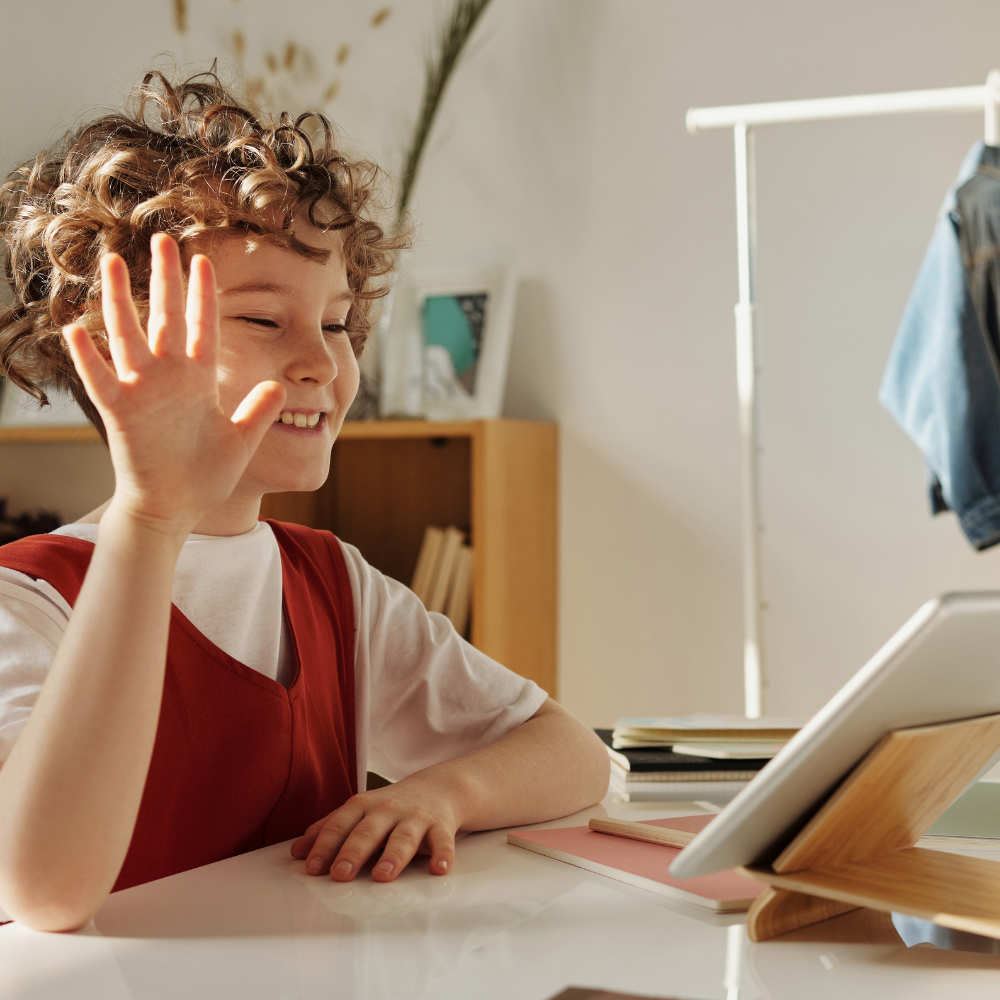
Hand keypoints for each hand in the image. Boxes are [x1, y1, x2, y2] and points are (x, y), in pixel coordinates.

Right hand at [63, 234, 285, 535]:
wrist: (177, 506)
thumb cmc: (206, 474)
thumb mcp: (241, 439)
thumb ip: (258, 411)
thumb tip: (279, 387)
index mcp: (199, 379)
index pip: (203, 326)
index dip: (203, 295)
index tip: (203, 261)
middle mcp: (169, 377)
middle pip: (166, 318)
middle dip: (165, 280)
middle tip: (162, 241)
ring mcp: (142, 391)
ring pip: (129, 336)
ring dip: (121, 301)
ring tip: (114, 262)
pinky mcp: (120, 413)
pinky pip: (101, 380)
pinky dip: (89, 357)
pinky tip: (76, 329)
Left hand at [290, 775, 463, 880]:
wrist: (437, 787)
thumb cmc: (390, 807)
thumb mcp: (359, 811)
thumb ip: (329, 829)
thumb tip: (296, 852)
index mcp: (363, 806)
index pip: (340, 824)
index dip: (325, 846)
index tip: (312, 868)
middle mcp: (388, 810)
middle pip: (368, 831)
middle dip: (354, 852)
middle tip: (341, 874)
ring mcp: (415, 818)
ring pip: (403, 837)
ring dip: (393, 856)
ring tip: (382, 875)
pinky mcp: (440, 826)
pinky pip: (443, 842)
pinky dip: (442, 855)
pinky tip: (438, 870)